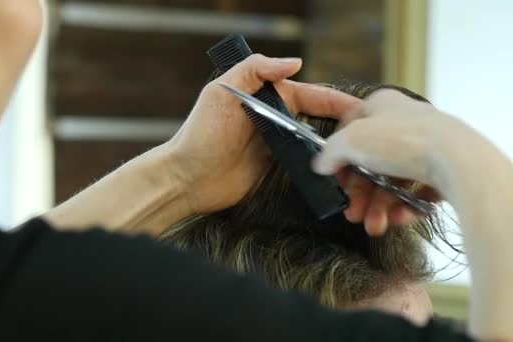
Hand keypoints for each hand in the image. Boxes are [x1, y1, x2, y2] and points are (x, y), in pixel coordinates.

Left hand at [165, 54, 358, 214]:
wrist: (187, 179)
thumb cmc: (200, 134)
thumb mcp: (221, 92)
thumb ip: (254, 70)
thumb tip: (295, 63)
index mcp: (267, 97)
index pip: (312, 95)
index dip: (339, 101)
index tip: (365, 109)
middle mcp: (276, 119)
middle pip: (321, 118)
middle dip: (347, 123)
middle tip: (373, 135)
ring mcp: (278, 145)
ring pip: (317, 142)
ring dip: (338, 146)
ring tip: (364, 155)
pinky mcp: (276, 170)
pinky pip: (305, 165)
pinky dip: (323, 166)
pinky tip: (339, 173)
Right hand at [312, 89, 464, 234]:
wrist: (458, 162)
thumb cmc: (405, 141)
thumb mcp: (350, 141)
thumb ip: (330, 152)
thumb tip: (320, 163)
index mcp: (382, 105)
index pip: (350, 131)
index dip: (339, 157)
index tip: (334, 179)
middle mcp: (405, 123)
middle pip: (372, 163)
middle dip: (361, 193)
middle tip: (353, 212)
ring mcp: (426, 146)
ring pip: (393, 181)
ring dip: (379, 206)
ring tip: (375, 225)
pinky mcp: (444, 168)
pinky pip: (417, 191)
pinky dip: (405, 207)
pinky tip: (398, 218)